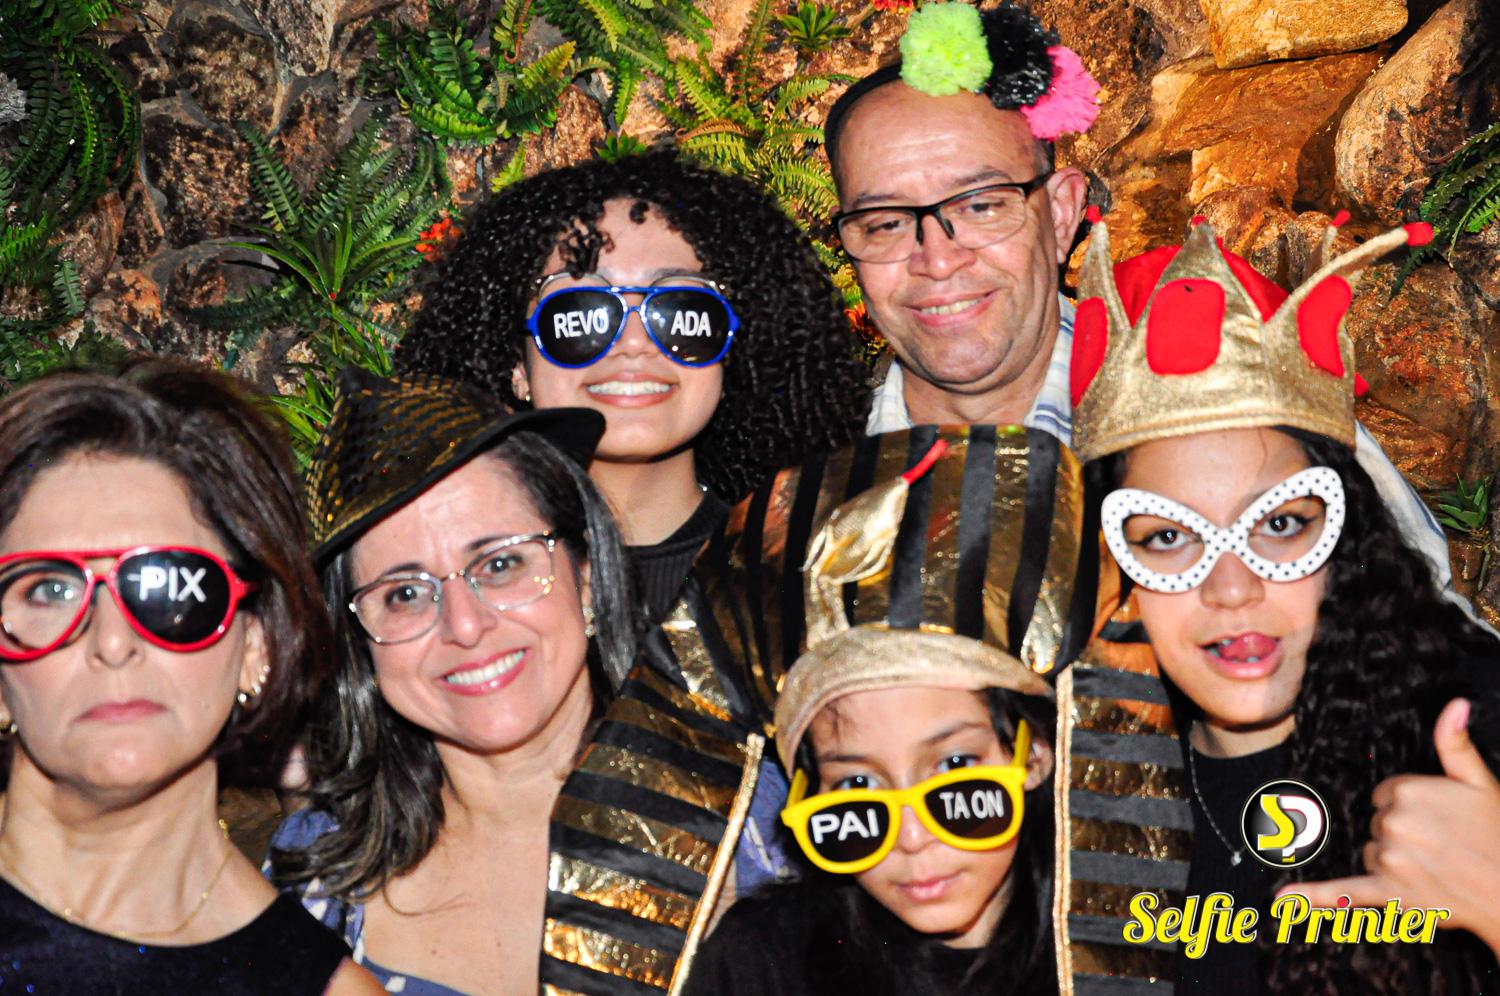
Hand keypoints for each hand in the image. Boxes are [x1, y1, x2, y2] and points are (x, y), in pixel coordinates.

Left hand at [1282, 698, 1499, 956]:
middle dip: (1403, 834)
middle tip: (1443, 845)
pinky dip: (1313, 897)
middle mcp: (1393, 822)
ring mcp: (1389, 858)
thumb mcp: (1480, 782)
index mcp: (1407, 790)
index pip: (1384, 794)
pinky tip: (1282, 899)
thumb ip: (1456, 743)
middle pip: (1376, 822)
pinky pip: (1343, 892)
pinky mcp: (1390, 893)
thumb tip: (1454, 705)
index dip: (1411, 807)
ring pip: (1370, 852)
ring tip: (1437, 868)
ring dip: (1394, 862)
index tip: (1438, 818)